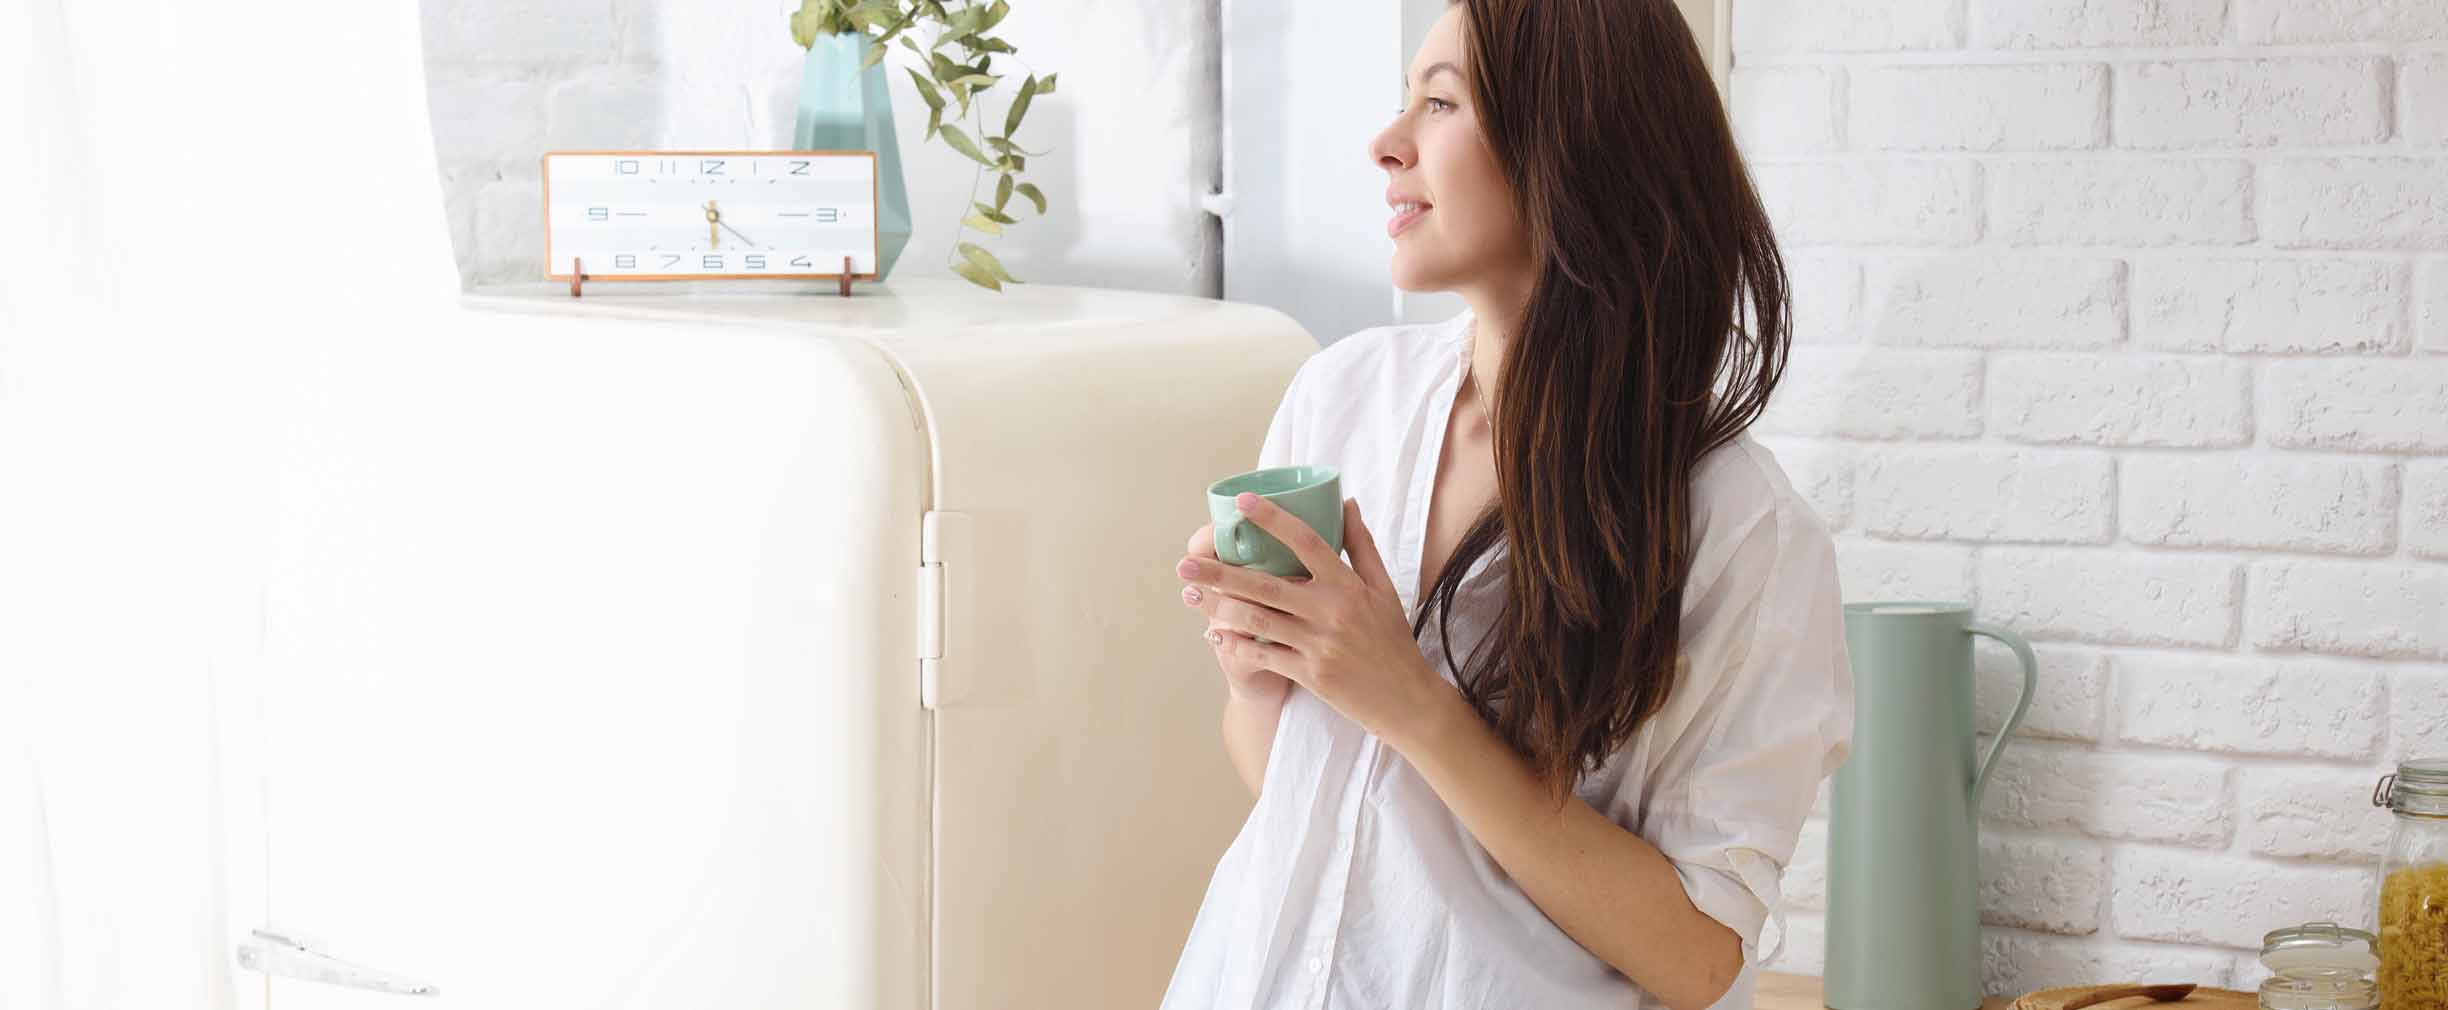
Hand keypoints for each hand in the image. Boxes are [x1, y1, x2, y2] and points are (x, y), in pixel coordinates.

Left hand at [1176, 493, 1453, 745]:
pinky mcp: (1310, 674)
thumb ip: (1362, 545)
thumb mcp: (1384, 588)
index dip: (1273, 519)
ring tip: (1190, 597)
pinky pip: (1265, 656)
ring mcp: (1318, 644)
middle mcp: (1330, 611)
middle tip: (1185, 563)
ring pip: (1258, 621)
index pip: (1306, 541)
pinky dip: (1237, 645)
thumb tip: (1346, 502)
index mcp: (1347, 584)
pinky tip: (1214, 635)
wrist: (1405, 698)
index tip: (1242, 502)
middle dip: (1220, 573)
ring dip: (1218, 608)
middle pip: (1265, 584)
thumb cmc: (1392, 639)